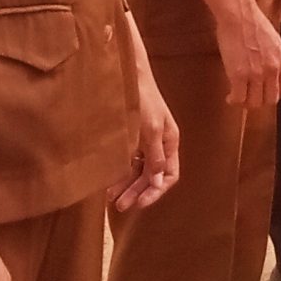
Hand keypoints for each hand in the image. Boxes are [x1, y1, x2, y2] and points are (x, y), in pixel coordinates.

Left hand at [111, 63, 181, 211]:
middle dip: (137, 192)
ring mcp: (145, 140)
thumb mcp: (151, 130)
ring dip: (126, 185)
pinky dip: (120, 172)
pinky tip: (110, 181)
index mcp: (170, 142)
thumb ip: (156, 157)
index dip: (157, 191)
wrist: (127, 75)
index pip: (170, 175)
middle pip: (153, 176)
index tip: (140, 203)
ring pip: (138, 170)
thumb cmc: (142, 99)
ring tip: (111, 198)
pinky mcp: (132, 136)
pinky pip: (128, 161)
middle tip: (120, 206)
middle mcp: (160, 144)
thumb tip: (160, 183)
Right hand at [214, 0, 280, 111]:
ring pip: (254, 103)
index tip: (264, 92)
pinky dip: (234, 100)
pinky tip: (230, 97)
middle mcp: (273, 70)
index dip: (273, 93)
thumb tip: (267, 73)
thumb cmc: (253, 23)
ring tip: (238, 97)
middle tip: (249, 97)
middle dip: (259, 100)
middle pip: (270, 100)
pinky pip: (238, 98)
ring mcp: (256, 74)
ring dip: (245, 102)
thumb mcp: (274, 42)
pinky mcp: (238, 75)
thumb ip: (274, 59)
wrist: (238, 14)